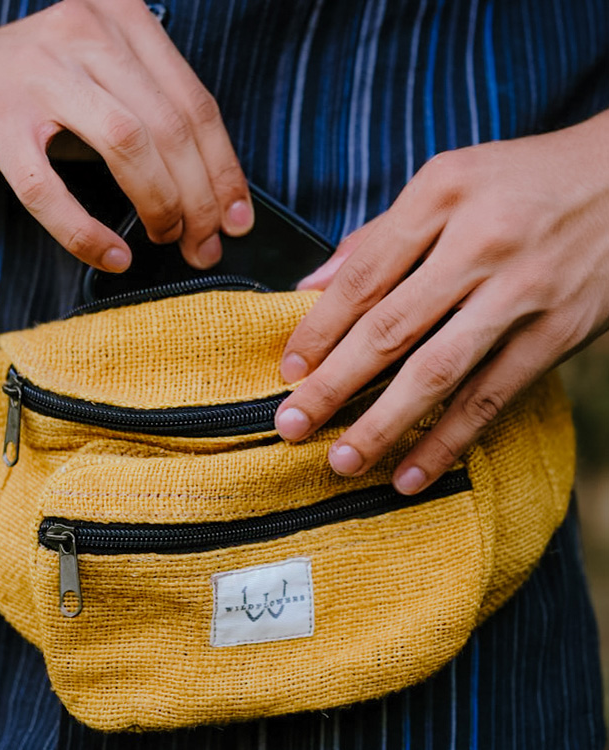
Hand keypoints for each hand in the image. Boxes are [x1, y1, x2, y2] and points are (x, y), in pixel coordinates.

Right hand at [0, 0, 251, 269]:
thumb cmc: (36, 96)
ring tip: (167, 241)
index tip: (238, 222)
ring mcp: (39, 72)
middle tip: (204, 245)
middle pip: (170, 128)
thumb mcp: (104, 88)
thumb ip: (156, 125)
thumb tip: (216, 204)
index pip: (196, 104)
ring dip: (159, 207)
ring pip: (126, 145)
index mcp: (124, 21)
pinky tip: (112, 257)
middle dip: (199, 200)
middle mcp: (86, 32)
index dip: (225, 172)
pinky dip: (86, 232)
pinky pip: (49, 187)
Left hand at [275, 111, 608, 493]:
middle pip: (390, 327)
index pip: (363, 274)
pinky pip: (491, 397)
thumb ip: (380, 235)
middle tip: (292, 425)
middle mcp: (480, 240)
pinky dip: (448, 439)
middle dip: (333, 384)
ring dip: (383, 423)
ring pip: (437, 371)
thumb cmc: (526, 182)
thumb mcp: (451, 181)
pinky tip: (414, 473)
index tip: (288, 371)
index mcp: (442, 193)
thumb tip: (312, 287)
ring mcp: (521, 290)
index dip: (318, 329)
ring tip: (343, 461)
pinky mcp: (557, 332)